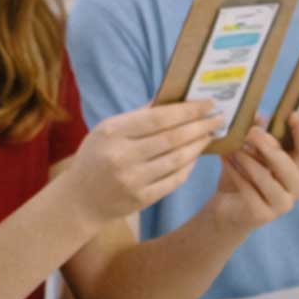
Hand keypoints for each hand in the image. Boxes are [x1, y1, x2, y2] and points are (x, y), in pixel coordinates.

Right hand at [65, 102, 219, 225]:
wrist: (79, 199)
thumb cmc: (95, 158)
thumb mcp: (106, 131)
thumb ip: (137, 116)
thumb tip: (170, 98)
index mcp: (112, 133)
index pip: (158, 118)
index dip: (187, 110)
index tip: (207, 103)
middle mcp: (122, 156)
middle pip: (172, 137)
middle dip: (200, 125)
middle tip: (218, 117)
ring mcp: (132, 179)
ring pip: (177, 159)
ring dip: (199, 145)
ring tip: (210, 134)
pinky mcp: (141, 198)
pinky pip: (174, 179)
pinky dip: (189, 165)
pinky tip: (196, 156)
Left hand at [206, 114, 298, 233]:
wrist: (226, 210)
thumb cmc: (243, 178)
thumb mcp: (250, 154)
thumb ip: (257, 137)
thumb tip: (258, 116)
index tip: (293, 114)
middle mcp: (298, 189)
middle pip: (287, 165)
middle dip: (268, 147)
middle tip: (251, 132)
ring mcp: (283, 204)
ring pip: (265, 176)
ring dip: (247, 159)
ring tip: (233, 147)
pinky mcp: (263, 215)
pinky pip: (248, 189)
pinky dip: (235, 172)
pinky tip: (225, 159)